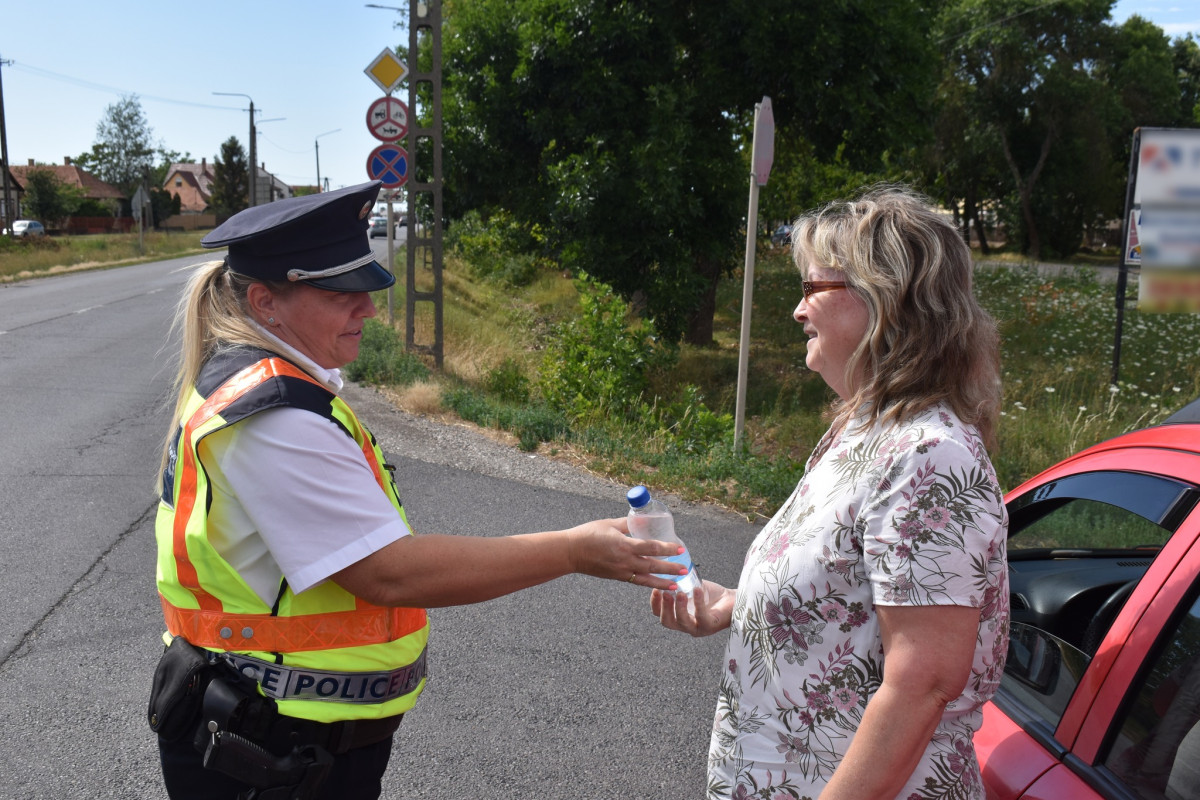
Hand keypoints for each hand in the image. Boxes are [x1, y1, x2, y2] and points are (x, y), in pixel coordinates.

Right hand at [565, 517, 685, 589]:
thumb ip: (627, 523)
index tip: (679, 549)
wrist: (571, 552)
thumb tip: (642, 519)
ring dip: (663, 582)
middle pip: (653, 565)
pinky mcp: (617, 577)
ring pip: (646, 579)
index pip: (651, 547)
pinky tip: (658, 586)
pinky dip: (649, 584)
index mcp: (624, 544)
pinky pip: (636, 582)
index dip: (667, 548)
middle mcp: (625, 560)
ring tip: (677, 584)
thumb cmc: (588, 534)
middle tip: (685, 568)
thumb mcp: (609, 524)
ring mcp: (621, 571)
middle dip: (670, 568)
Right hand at [651, 579, 733, 636]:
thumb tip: (666, 568)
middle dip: (664, 607)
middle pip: (667, 622)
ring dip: (679, 607)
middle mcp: (685, 625)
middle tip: (665, 593)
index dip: (655, 603)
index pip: (659, 614)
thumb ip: (678, 582)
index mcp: (677, 616)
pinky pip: (701, 616)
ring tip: (680, 593)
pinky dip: (698, 603)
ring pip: (682, 622)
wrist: (733, 600)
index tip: (655, 589)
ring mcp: (698, 628)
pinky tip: (697, 590)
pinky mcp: (710, 626)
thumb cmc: (711, 595)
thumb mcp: (690, 587)